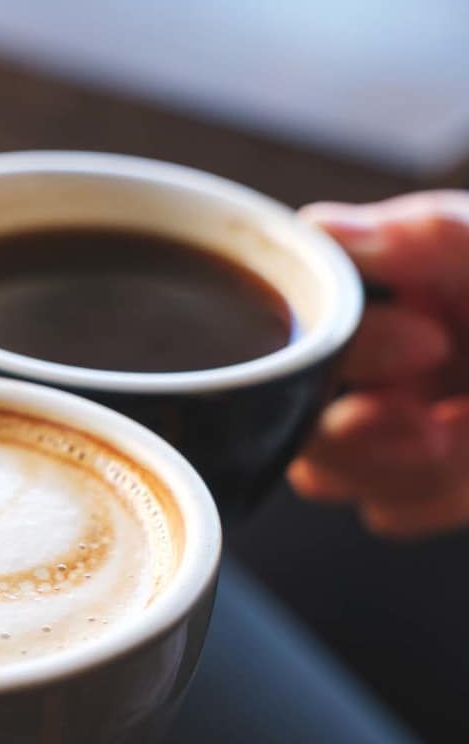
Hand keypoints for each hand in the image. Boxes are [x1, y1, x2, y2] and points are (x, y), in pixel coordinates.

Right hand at [290, 191, 468, 536]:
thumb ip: (427, 239)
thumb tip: (321, 230)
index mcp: (398, 292)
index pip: (304, 313)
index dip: (342, 341)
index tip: (426, 339)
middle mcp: (385, 361)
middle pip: (291, 407)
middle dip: (351, 424)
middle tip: (423, 418)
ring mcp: (399, 428)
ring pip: (323, 469)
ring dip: (386, 466)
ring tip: (454, 443)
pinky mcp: (430, 488)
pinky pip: (386, 512)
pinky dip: (430, 500)